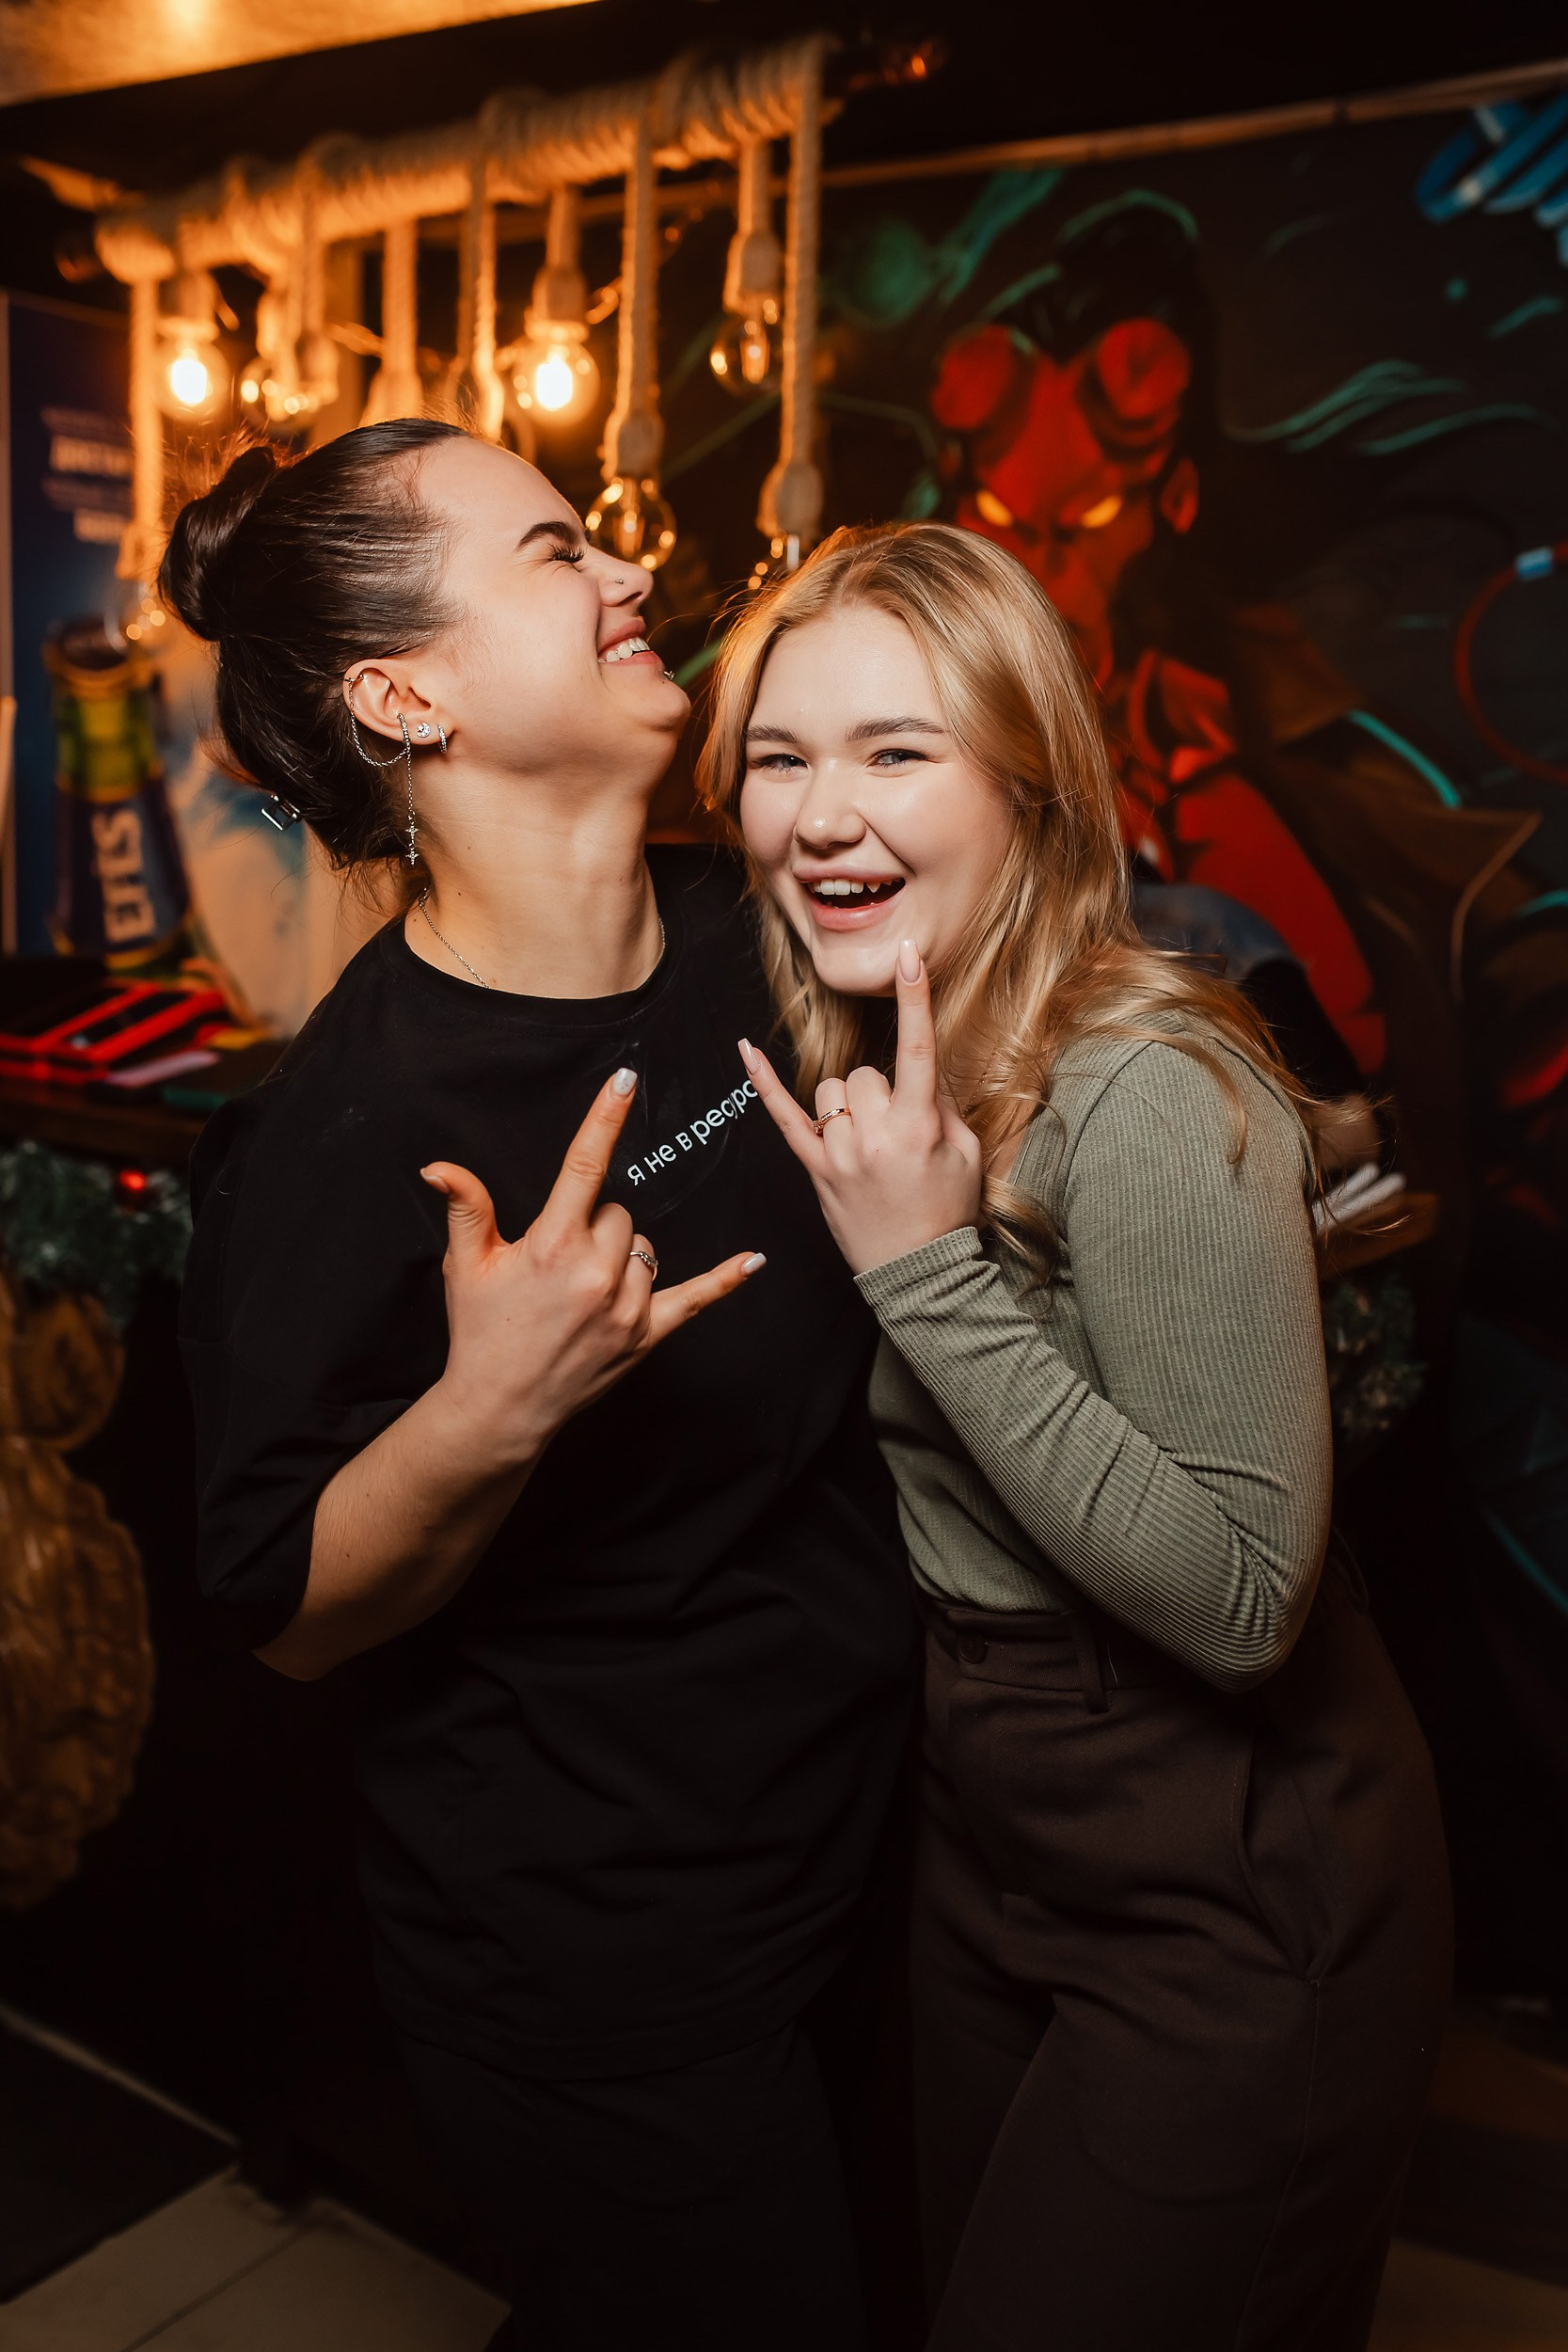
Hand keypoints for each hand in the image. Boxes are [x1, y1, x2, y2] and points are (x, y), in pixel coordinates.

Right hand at [421, 1070, 763, 1466]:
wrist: (500, 1407)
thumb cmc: (481, 1333)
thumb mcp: (467, 1266)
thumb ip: (467, 1208)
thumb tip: (439, 1167)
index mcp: (552, 1245)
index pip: (584, 1167)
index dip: (605, 1119)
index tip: (625, 1080)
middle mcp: (595, 1272)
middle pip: (619, 1212)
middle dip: (594, 1224)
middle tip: (561, 1260)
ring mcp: (626, 1306)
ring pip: (646, 1247)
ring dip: (622, 1256)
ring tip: (582, 1289)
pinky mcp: (646, 1335)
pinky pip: (695, 1299)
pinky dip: (724, 1280)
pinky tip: (754, 1261)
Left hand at [740, 942, 983, 1275]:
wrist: (918, 1275)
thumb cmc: (947, 1213)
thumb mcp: (966, 1155)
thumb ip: (944, 1106)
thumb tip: (925, 1068)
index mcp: (920, 1125)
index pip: (918, 1048)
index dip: (915, 998)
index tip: (907, 955)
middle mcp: (875, 1133)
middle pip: (866, 1072)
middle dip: (882, 1090)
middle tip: (898, 1133)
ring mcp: (839, 1151)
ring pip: (833, 1089)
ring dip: (849, 1103)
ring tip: (870, 1143)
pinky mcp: (815, 1168)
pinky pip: (782, 1116)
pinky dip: (763, 1082)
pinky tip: (744, 1047)